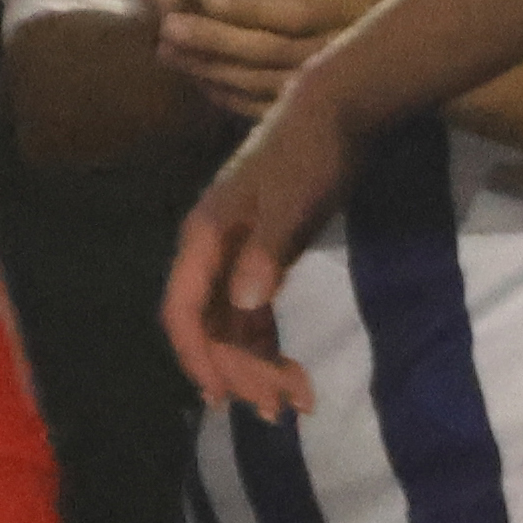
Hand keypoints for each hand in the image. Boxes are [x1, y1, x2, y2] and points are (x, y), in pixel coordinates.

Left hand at [153, 0, 399, 122]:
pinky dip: (225, 93)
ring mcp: (322, 85)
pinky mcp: (309, 105)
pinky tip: (194, 74)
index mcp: (345, 8)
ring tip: (166, 48)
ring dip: (210, 67)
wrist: (404, 37)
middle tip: (168, 25)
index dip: (251, 7)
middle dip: (216, 38)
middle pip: (269, 52)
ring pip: (260, 83)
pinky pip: (262, 107)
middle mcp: (334, 52)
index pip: (293, 13)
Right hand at [162, 71, 358, 413]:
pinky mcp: (264, 254)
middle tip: (279, 410)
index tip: (221, 398)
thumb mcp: (293, 201)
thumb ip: (268, 252)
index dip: (198, 356)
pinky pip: (254, 310)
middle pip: (209, 326)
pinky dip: (268, 341)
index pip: (184, 311)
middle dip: (238, 371)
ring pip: (233, 323)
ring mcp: (236, 254)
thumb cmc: (312, 153)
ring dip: (255, 364)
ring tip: (292, 403)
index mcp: (204, 238)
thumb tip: (244, 304)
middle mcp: (211, 251)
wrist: (338, 112)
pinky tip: (288, 370)